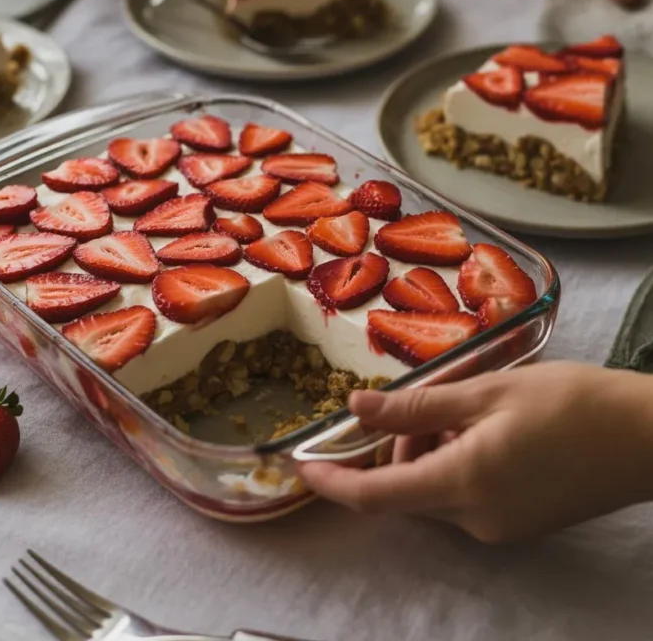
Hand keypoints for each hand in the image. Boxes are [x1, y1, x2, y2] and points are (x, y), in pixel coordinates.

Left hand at [300, 362, 652, 542]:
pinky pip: (466, 497)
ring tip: (466, 402)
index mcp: (463, 483)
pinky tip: (485, 426)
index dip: (333, 483)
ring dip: (431, 449)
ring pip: (436, 491)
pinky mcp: (521, 525)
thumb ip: (418, 404)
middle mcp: (476, 519)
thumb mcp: (487, 391)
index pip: (377, 495)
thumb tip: (357, 407)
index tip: (302, 466)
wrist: (646, 437)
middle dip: (399, 445)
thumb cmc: (569, 403)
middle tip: (426, 396)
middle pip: (407, 488)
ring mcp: (501, 528)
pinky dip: (457, 463)